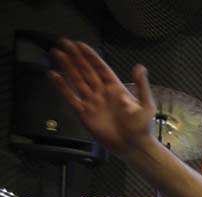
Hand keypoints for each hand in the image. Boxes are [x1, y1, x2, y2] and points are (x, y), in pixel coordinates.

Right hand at [48, 39, 155, 157]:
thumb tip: (140, 67)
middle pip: (86, 71)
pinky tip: (54, 76)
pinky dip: (62, 87)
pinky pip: (71, 98)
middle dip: (76, 57)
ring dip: (67, 67)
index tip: (80, 45)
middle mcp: (102, 93)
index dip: (91, 56)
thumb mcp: (146, 105)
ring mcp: (93, 103)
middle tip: (64, 42)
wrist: (133, 147)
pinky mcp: (85, 114)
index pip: (101, 68)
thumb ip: (142, 86)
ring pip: (77, 81)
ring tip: (57, 53)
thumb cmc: (142, 128)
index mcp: (116, 89)